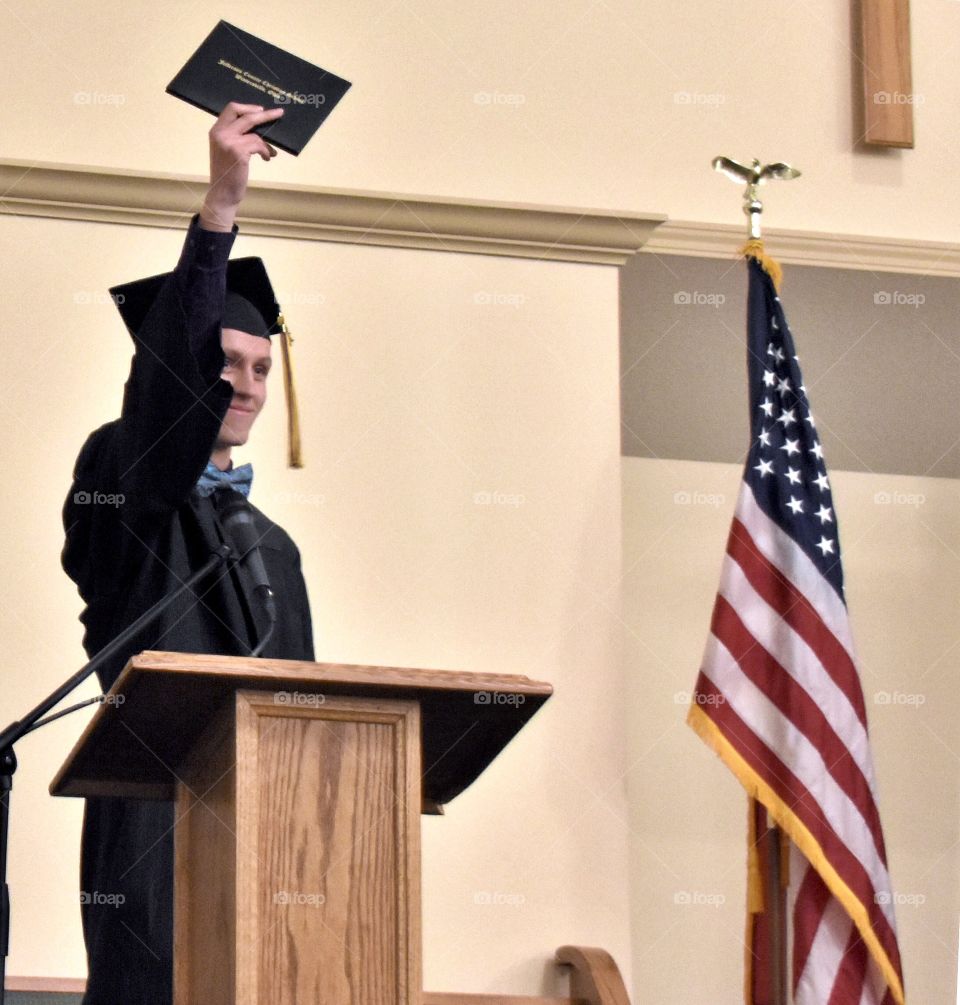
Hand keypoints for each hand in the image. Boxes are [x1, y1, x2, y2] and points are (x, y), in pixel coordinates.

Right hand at [199, 102, 283, 231]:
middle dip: (265, 114)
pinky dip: (266, 151)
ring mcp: (229, 142)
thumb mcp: (226, 151)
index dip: (248, 107)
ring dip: (266, 143)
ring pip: (255, 133)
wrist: (222, 193)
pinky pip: (259, 145)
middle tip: (279, 113)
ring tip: (270, 153)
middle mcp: (220, 133)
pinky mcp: (238, 152)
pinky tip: (267, 158)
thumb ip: (236, 137)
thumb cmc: (227, 174)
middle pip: (245, 115)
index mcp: (216, 131)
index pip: (231, 109)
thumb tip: (258, 129)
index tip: (260, 109)